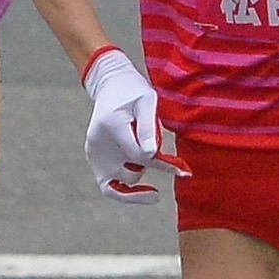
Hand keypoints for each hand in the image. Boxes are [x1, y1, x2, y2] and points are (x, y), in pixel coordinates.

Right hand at [81, 47, 186, 203]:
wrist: (110, 86)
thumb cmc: (133, 91)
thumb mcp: (147, 100)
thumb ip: (148, 126)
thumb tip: (151, 154)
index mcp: (112, 126)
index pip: (141, 156)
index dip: (163, 165)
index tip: (183, 170)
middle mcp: (98, 144)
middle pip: (131, 172)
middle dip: (151, 167)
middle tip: (169, 159)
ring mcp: (95, 154)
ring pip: (118, 185)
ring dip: (138, 177)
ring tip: (151, 159)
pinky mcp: (95, 159)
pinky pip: (109, 186)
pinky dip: (126, 192)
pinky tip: (147, 191)